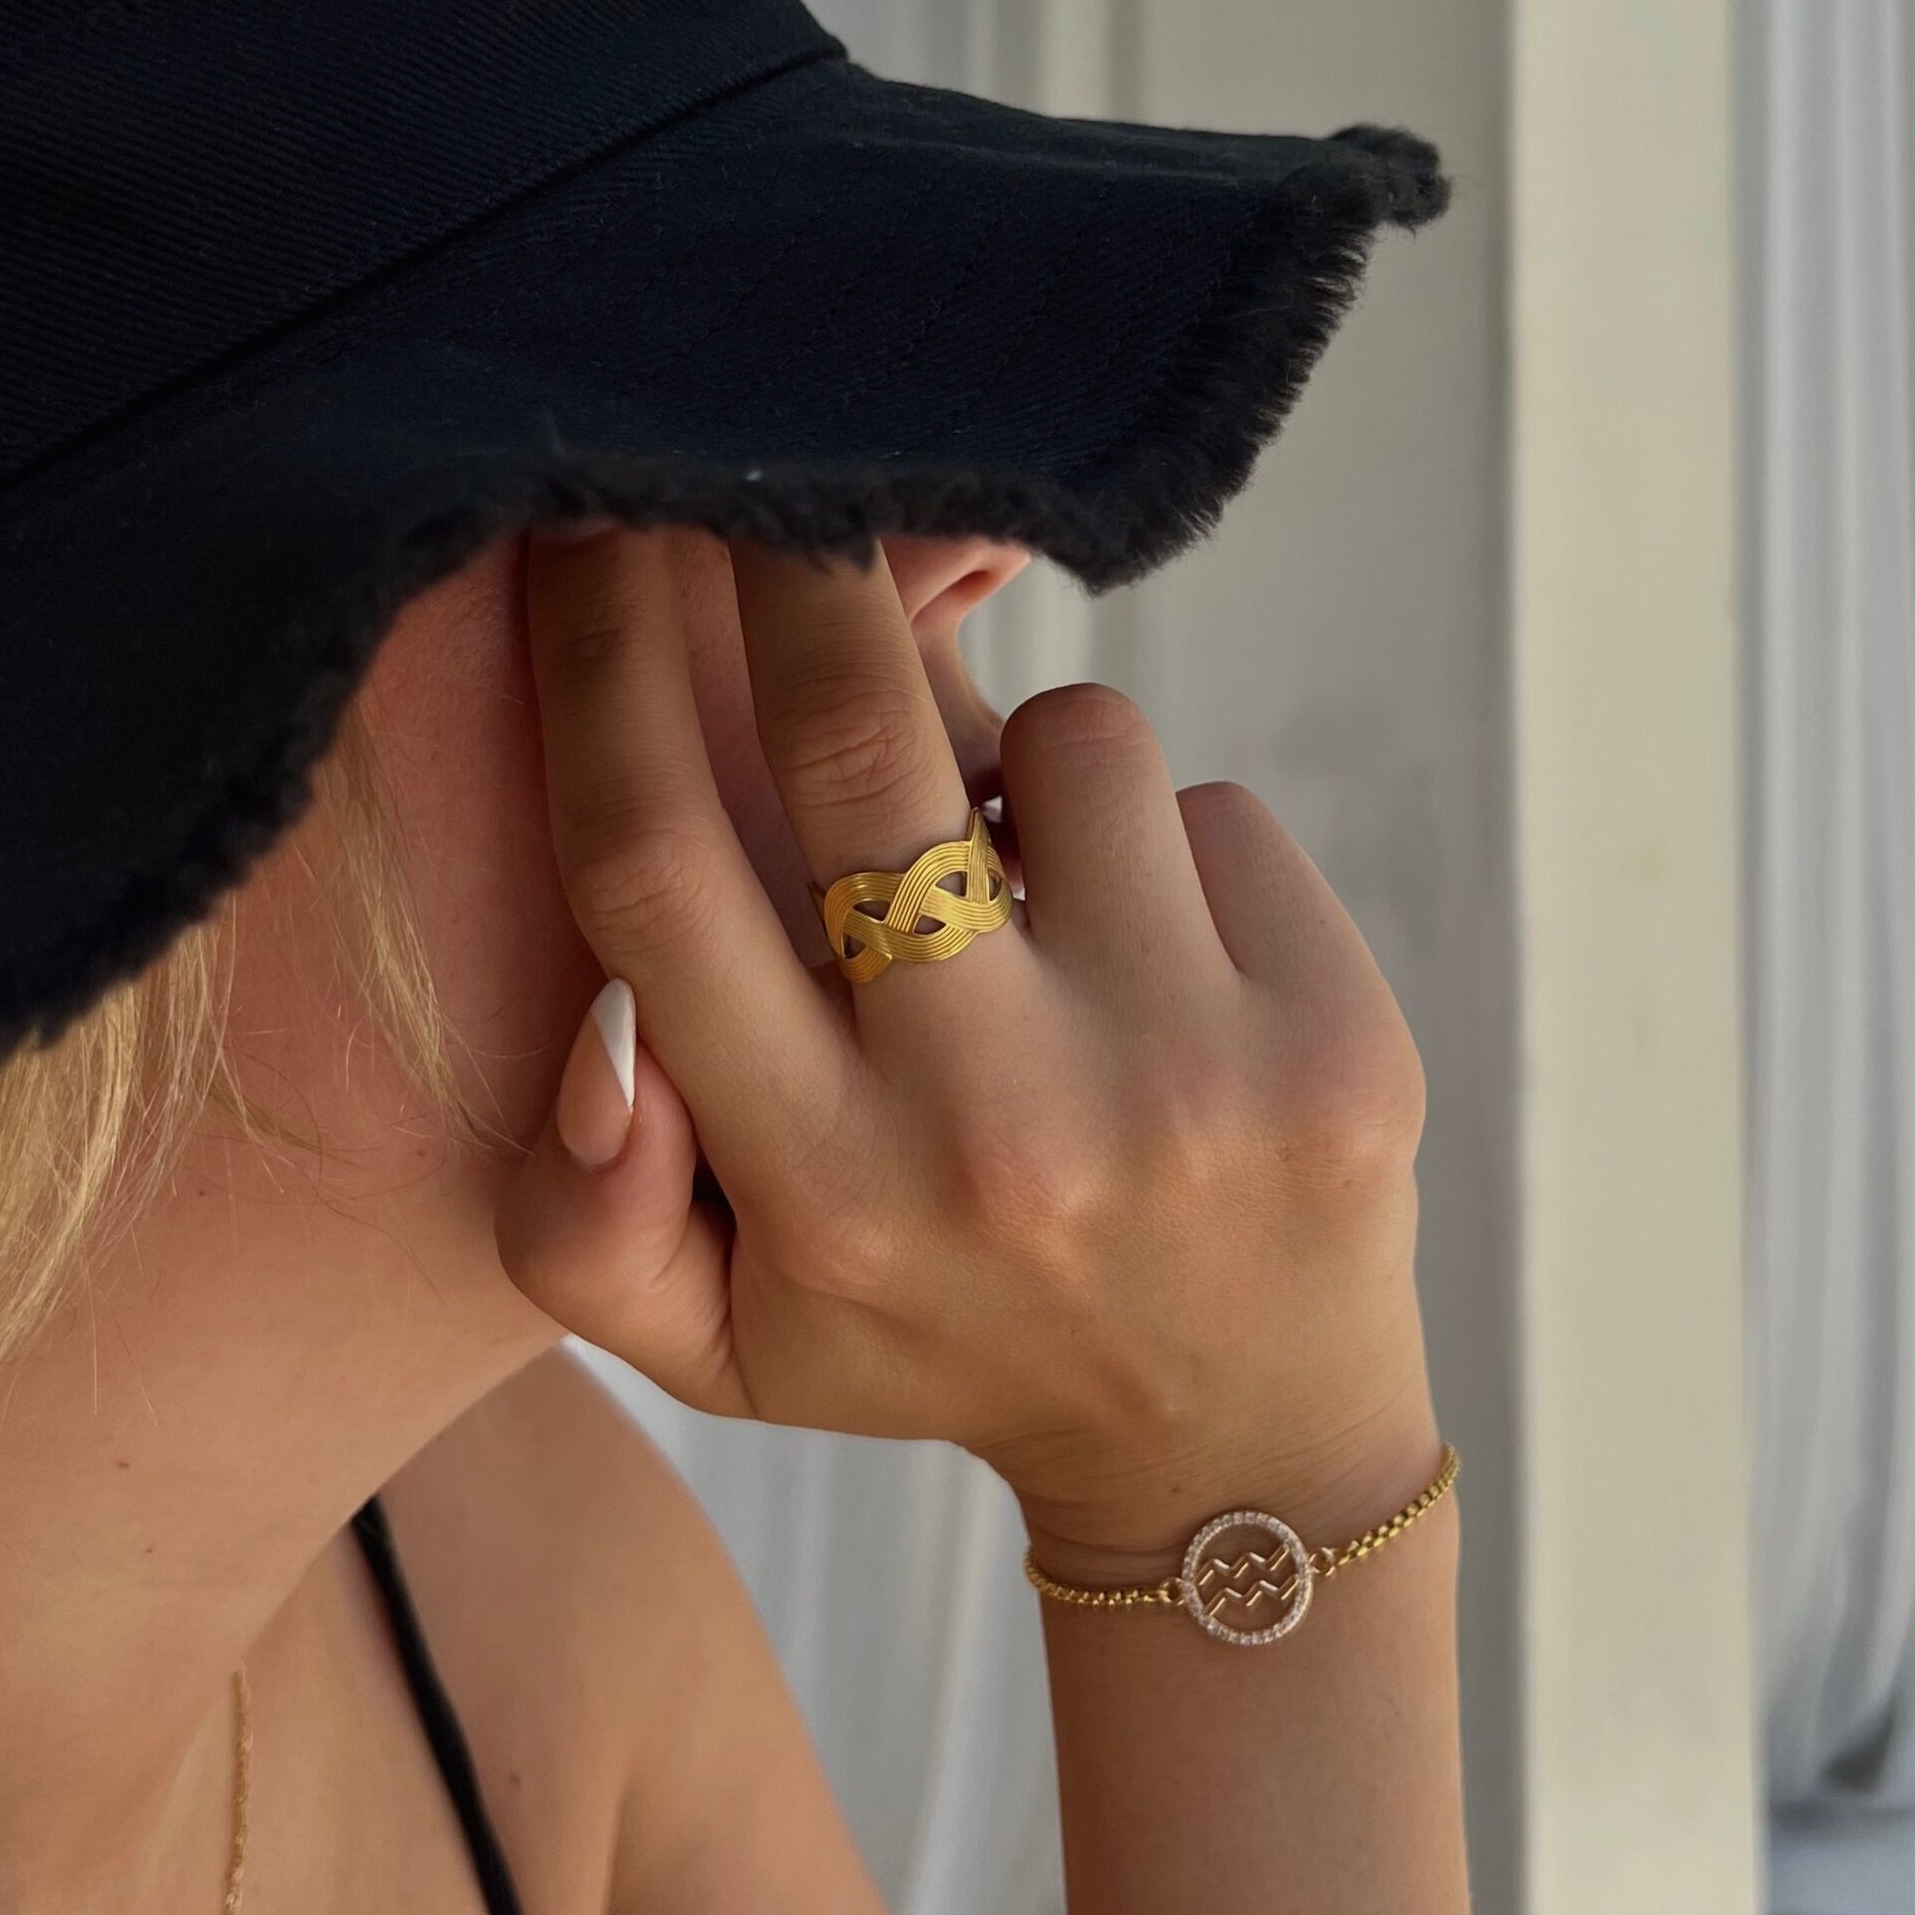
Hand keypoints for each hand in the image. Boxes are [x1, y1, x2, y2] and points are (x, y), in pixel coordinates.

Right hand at [496, 527, 1442, 1561]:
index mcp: (819, 1194)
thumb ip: (580, 1227)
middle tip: (779, 469)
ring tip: (1032, 895)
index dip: (599, 663)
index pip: (655, 868)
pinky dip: (1166, 850)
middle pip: (850, 738)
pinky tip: (1163, 967)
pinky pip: (1215, 814)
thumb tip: (602, 1040)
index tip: (585, 523)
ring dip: (1032, 767)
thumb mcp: (724, 1348)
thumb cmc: (942, 1341)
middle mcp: (995, 1132)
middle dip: (794, 560)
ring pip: (1073, 743)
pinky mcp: (1335, 1045)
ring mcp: (1183, 1082)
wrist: (1229, 1446)